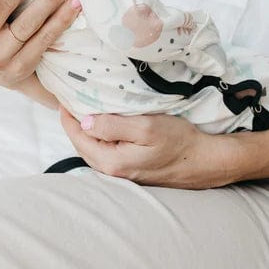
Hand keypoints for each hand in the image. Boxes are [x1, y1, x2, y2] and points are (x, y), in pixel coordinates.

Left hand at [58, 108, 235, 188]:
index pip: (77, 136)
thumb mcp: (146, 127)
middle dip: (74, 122)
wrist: (204, 160)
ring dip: (87, 129)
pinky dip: (100, 136)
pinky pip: (106, 150)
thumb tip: (84, 121)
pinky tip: (104, 123)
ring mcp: (121, 172)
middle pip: (82, 143)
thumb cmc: (178, 141)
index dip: (68, 115)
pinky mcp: (130, 169)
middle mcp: (112, 171)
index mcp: (111, 161)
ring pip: (93, 147)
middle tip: (71, 98)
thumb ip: (112, 125)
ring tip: (85, 107)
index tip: (64, 96)